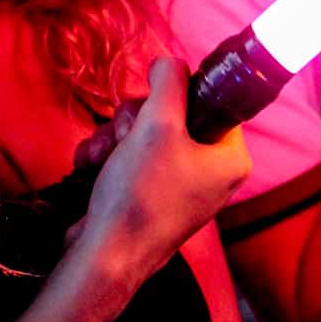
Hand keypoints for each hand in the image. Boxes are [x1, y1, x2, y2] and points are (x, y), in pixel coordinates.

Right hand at [65, 58, 249, 286]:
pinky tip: (91, 165)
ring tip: (101, 152)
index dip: (176, 95)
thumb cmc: (142, 193)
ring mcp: (179, 188)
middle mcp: (211, 174)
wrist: (105, 257)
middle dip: (135, 119)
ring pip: (145, 135)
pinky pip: (132, 160)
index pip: (211, 102)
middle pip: (172, 117)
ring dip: (115, 136)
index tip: (152, 104)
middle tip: (124, 132)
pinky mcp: (149, 199)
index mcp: (230, 158)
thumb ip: (169, 83)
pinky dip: (108, 157)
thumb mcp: (158, 124)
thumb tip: (170, 64)